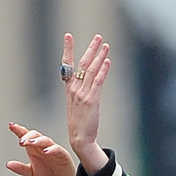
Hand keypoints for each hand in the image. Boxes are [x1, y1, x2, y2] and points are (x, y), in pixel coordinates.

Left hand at [5, 124, 79, 175]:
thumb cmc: (47, 175)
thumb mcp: (31, 173)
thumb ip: (20, 168)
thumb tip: (8, 164)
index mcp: (33, 148)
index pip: (25, 136)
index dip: (18, 130)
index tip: (11, 125)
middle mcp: (42, 146)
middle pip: (35, 135)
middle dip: (28, 136)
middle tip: (21, 142)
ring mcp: (52, 149)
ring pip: (45, 140)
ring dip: (38, 140)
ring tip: (31, 143)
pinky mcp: (62, 155)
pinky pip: (57, 149)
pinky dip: (51, 149)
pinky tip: (45, 151)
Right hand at [63, 32, 111, 175]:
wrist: (79, 138)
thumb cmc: (79, 123)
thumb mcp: (76, 104)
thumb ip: (80, 90)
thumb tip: (89, 79)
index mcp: (69, 89)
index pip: (67, 65)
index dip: (68, 50)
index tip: (68, 36)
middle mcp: (74, 89)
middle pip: (82, 64)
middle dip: (91, 49)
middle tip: (98, 37)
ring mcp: (82, 94)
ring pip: (91, 70)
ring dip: (99, 56)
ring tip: (106, 45)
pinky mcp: (92, 100)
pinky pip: (98, 82)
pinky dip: (103, 70)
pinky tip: (107, 61)